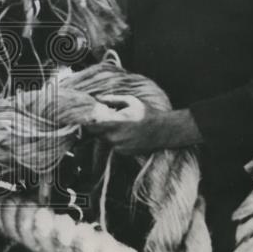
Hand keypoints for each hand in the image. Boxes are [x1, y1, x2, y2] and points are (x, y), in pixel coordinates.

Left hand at [86, 100, 200, 154]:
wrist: (163, 131)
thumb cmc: (147, 113)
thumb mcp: (131, 101)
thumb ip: (112, 99)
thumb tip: (97, 98)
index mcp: (115, 123)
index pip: (91, 124)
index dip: (89, 119)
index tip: (91, 113)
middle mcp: (115, 138)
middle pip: (96, 132)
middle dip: (98, 124)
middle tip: (106, 117)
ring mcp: (119, 147)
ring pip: (103, 139)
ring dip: (106, 132)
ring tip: (118, 124)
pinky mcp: (123, 153)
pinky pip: (112, 145)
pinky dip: (114, 139)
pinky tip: (124, 132)